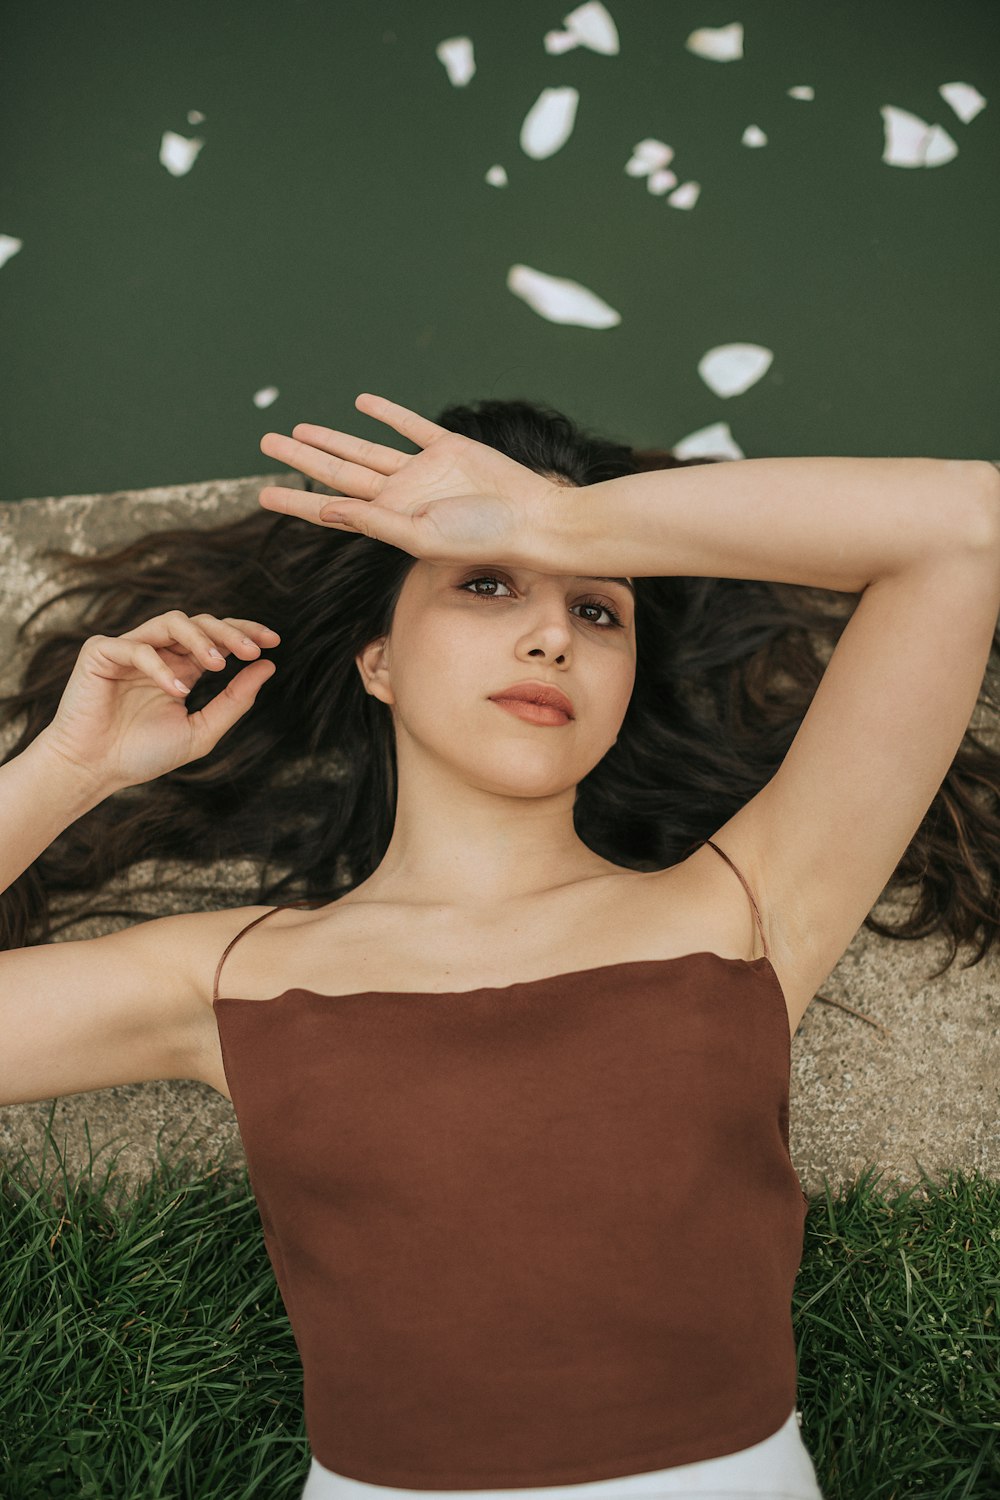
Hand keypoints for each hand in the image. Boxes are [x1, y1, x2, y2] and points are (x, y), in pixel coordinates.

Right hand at [36, 612, 279, 790]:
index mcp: (181, 668)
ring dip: (199, 639)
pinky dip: (160, 667)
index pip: (216, 638)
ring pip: (171, 621)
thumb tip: (269, 667)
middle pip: (200, 622)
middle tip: (253, 650)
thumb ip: (234, 701)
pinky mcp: (101, 652)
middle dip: (229, 632)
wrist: (93, 771)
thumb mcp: (200, 731)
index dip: (244, 633)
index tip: (274, 642)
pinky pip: (137, 647)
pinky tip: (177, 691)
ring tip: (220, 665)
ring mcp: (129, 648)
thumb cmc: (141, 755)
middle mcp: (158, 653)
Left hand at [257, 392, 563, 568]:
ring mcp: (422, 470)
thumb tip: (327, 510)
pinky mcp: (448, 447)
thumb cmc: (482, 538)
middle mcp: (400, 495)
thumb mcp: (421, 536)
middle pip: (338, 472)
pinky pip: (409, 426)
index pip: (331, 510)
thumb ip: (374, 522)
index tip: (262, 497)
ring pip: (364, 449)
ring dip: (332, 438)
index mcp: (389, 520)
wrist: (532, 519)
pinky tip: (362, 404)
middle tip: (266, 443)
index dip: (296, 502)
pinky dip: (386, 414)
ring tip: (298, 429)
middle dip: (301, 460)